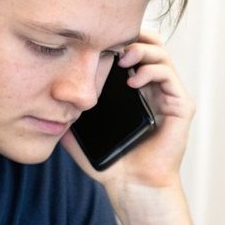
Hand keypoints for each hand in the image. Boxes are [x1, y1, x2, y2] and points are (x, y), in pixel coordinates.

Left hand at [60, 31, 192, 189]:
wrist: (134, 187)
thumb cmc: (113, 164)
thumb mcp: (82, 135)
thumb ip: (67, 117)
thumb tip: (42, 104)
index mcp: (135, 90)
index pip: (130, 50)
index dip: (115, 40)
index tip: (95, 42)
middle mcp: (154, 88)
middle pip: (149, 45)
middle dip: (131, 37)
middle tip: (111, 45)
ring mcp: (169, 96)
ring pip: (161, 55)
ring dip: (141, 50)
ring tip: (123, 58)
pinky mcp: (181, 106)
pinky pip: (169, 76)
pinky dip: (152, 70)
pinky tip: (134, 80)